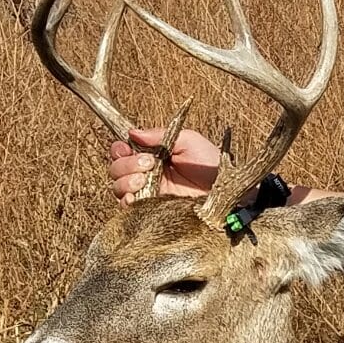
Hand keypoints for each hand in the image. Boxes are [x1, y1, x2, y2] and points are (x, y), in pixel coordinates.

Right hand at [107, 127, 221, 203]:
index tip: (128, 148)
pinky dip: (127, 201)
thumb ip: (159, 136)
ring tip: (144, 179)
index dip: (120, 149)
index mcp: (152, 155)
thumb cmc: (210, 163)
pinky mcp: (151, 210)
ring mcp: (148, 193)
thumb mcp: (188, 141)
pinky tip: (137, 196)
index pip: (122, 151)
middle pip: (116, 168)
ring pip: (118, 187)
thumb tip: (132, 132)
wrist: (227, 190)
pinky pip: (127, 208)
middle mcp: (146, 174)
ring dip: (125, 181)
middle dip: (126, 164)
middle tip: (148, 164)